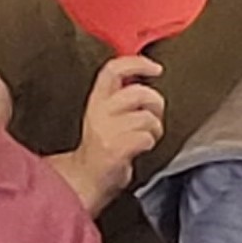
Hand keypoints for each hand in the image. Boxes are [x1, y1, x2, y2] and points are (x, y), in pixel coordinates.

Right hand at [64, 56, 164, 210]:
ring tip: (147, 135)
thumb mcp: (104, 114)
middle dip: (155, 102)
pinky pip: (147, 137)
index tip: (154, 67)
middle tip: (154, 112)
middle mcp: (100, 111)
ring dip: (155, 128)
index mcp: (97, 99)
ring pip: (147, 117)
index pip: (114, 69)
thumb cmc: (101, 147)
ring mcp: (107, 130)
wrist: (85, 179)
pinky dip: (150, 143)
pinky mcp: (116, 148)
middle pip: (138, 92)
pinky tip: (142, 148)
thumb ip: (119, 95)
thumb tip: (143, 76)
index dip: (137, 63)